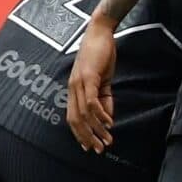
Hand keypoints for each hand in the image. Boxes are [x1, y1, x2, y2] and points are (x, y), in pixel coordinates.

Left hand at [67, 22, 116, 152]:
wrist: (100, 32)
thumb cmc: (101, 54)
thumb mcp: (104, 79)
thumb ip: (105, 98)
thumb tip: (107, 117)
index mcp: (74, 90)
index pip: (73, 118)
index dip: (80, 134)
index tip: (89, 146)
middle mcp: (72, 88)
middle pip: (75, 120)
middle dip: (87, 137)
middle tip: (98, 149)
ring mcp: (79, 83)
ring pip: (84, 114)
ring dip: (96, 129)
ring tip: (106, 140)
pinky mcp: (88, 77)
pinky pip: (92, 101)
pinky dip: (100, 114)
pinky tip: (109, 123)